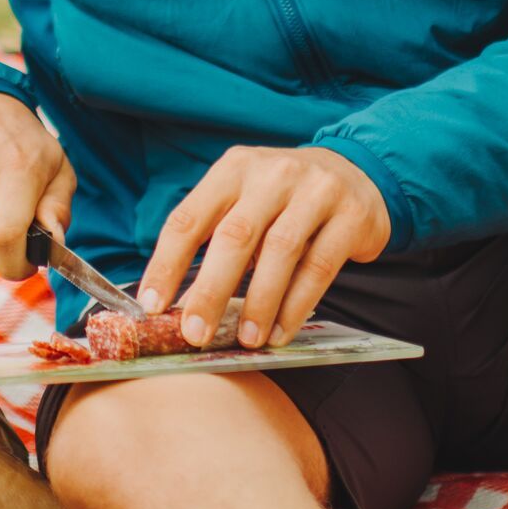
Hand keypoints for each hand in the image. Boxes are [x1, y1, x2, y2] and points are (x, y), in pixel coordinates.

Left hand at [138, 145, 390, 348]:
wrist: (355, 172)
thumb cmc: (284, 198)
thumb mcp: (245, 197)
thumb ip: (215, 234)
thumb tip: (176, 301)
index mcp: (233, 169)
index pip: (189, 218)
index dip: (167, 264)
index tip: (152, 306)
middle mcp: (272, 174)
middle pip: (233, 236)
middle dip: (211, 291)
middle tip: (196, 334)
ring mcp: (315, 191)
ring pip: (279, 252)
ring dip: (259, 303)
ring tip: (247, 340)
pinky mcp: (351, 216)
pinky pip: (319, 267)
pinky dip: (296, 305)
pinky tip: (280, 331)